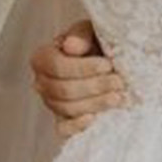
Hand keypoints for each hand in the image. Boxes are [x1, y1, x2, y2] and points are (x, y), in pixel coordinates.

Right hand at [30, 21, 125, 136]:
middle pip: (64, 90)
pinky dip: (77, 126)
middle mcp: (42, 83)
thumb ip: (81, 35)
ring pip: (68, 108)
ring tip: (118, 96)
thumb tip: (70, 46)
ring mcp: (51, 104)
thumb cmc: (95, 44)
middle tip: (119, 82)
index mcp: (43, 58)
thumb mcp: (90, 31)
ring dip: (96, 103)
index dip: (83, 68)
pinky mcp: (63, 121)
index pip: (57, 67)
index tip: (108, 64)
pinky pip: (63, 129)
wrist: (106, 61)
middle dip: (95, 86)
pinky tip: (95, 118)